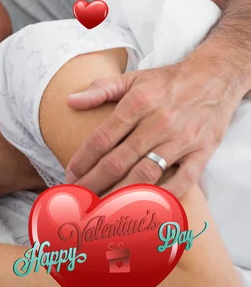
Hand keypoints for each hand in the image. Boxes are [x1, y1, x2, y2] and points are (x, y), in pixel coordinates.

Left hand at [64, 61, 240, 197]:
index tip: (70, 174)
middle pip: (118, 161)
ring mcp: (181, 140)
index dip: (83, 159)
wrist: (215, 78)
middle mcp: (158, 123)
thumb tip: (70, 101)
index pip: (102, 138)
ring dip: (120, 194)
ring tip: (102, 208)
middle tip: (78, 196)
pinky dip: (163, 197)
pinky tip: (144, 207)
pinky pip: (182, 181)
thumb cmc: (167, 82)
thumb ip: (100, 90)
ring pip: (145, 174)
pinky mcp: (201, 153)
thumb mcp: (132, 79)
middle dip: (94, 182)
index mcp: (138, 103)